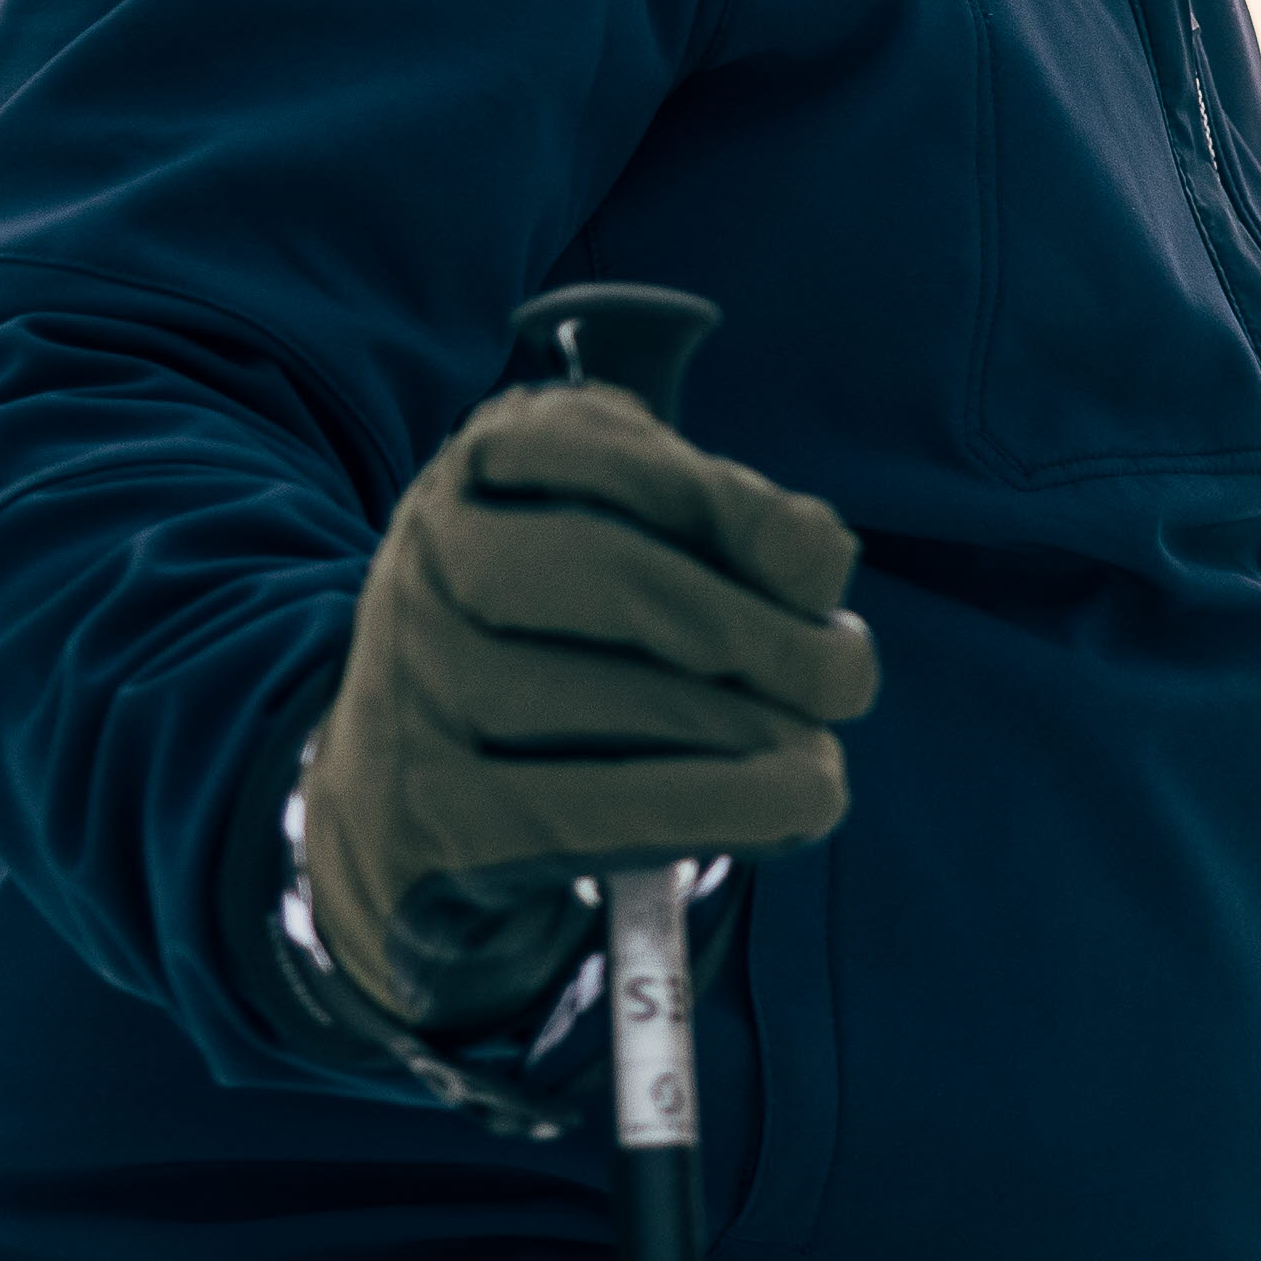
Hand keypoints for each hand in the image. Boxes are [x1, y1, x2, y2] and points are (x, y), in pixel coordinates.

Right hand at [298, 378, 876, 1033]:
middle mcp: (428, 559)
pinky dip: (708, 809)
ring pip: (602, 699)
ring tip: (819, 759)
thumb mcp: (649, 549)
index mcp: (486, 463)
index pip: (596, 446)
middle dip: (754, 630)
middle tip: (846, 680)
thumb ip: (738, 529)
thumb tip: (816, 556)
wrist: (414, 798)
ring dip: (746, 731)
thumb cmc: (575, 646)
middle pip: (609, 574)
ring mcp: (414, 685)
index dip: (725, 502)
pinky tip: (786, 808)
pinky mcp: (427, 814)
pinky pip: (583, 811)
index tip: (819, 567)